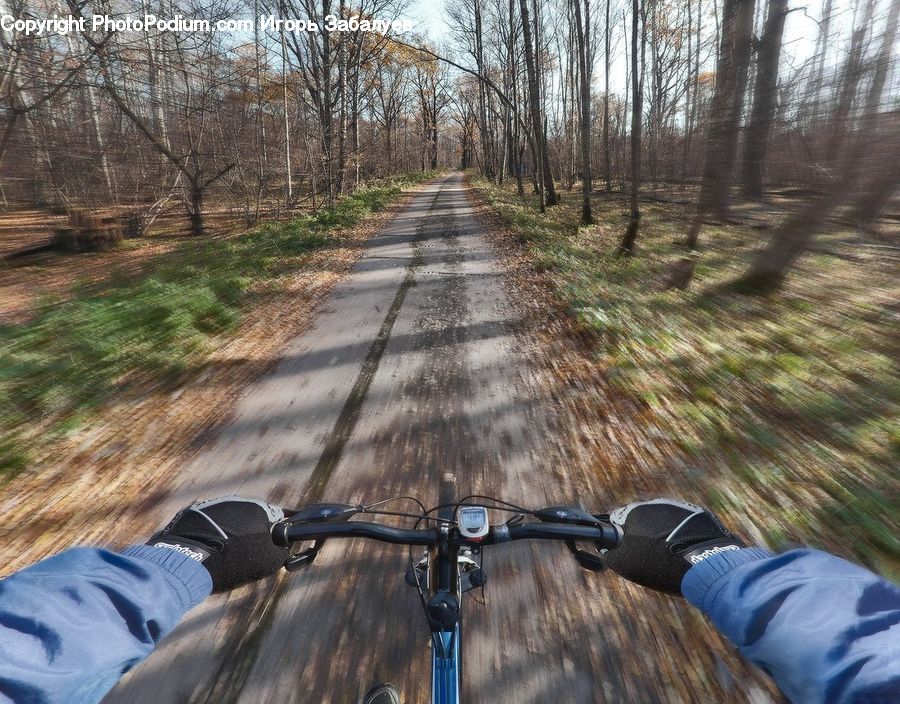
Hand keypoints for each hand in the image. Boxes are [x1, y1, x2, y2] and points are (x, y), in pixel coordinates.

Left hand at [148, 496, 288, 592]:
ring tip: (226, 554)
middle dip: (254, 532)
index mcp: (258, 507)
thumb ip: (282, 550)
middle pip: (252, 516)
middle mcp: (236, 500)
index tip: (280, 542)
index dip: (281, 530)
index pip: (278, 516)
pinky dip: (212, 534)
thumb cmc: (235, 561)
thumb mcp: (270, 561)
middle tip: (250, 553)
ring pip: (229, 519)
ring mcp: (212, 504)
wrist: (189, 563)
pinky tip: (210, 551)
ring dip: (232, 532)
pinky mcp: (192, 512)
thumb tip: (283, 547)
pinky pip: (209, 523)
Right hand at [605, 498, 744, 594]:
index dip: (619, 536)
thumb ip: (610, 554)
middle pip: (643, 519)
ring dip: (664, 535)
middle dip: (643, 535)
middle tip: (649, 557)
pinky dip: (684, 537)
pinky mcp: (701, 515)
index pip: (618, 519)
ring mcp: (681, 507)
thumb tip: (607, 551)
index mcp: (635, 510)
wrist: (705, 565)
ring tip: (671, 558)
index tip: (625, 551)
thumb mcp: (624, 564)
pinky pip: (686, 526)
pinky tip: (687, 553)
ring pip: (665, 522)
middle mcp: (657, 503)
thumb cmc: (658, 563)